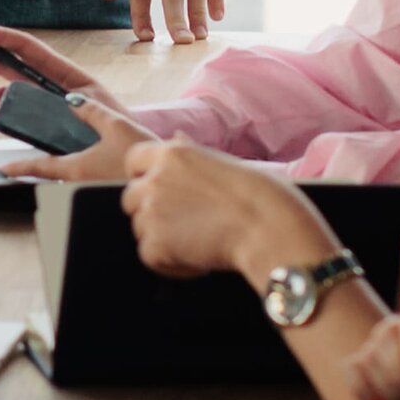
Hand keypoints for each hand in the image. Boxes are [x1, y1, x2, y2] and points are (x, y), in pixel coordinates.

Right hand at [0, 24, 110, 120]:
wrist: (129, 150)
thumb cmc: (117, 126)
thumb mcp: (95, 113)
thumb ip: (71, 107)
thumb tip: (53, 104)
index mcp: (66, 73)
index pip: (29, 48)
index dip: (3, 38)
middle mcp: (52, 83)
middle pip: (11, 66)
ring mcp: (47, 99)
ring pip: (10, 91)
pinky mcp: (44, 117)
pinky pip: (15, 111)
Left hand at [0, 89, 153, 185]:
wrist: (171, 190)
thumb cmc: (142, 163)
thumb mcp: (118, 127)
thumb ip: (92, 112)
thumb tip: (73, 99)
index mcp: (76, 168)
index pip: (37, 168)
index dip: (16, 168)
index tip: (0, 170)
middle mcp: (79, 185)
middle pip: (52, 177)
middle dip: (37, 171)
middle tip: (21, 167)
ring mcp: (91, 194)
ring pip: (71, 183)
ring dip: (65, 175)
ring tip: (71, 165)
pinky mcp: (106, 198)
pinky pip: (88, 189)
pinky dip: (85, 180)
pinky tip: (103, 172)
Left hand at [115, 139, 335, 282]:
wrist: (269, 228)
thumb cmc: (261, 196)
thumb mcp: (222, 161)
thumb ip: (191, 153)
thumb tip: (178, 135)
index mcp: (172, 153)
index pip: (133, 161)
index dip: (144, 178)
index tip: (164, 193)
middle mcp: (155, 179)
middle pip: (130, 198)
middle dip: (151, 212)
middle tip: (186, 224)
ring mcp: (152, 211)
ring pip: (140, 229)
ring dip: (162, 239)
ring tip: (199, 243)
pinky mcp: (155, 244)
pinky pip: (149, 256)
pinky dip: (171, 264)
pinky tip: (199, 261)